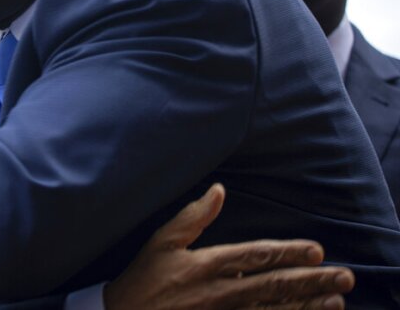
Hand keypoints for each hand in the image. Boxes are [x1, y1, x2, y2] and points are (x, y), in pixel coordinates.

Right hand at [102, 184, 354, 309]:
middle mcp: (219, 293)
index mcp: (206, 265)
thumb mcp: (162, 241)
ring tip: (336, 301)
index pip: (256, 256)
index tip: (316, 250)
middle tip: (344, 278)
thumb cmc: (143, 278)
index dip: (288, 253)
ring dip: (308, 306)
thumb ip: (193, 216)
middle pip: (274, 286)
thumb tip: (219, 189)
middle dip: (311, 281)